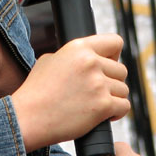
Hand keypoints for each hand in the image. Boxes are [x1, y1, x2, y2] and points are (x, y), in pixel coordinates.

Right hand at [11, 34, 129, 151]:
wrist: (30, 115)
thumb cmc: (36, 89)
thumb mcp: (49, 60)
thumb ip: (71, 56)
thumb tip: (85, 58)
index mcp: (78, 47)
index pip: (114, 41)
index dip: (113, 54)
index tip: (108, 63)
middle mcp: (91, 62)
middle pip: (121, 69)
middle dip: (112, 80)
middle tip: (97, 89)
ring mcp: (98, 84)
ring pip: (123, 89)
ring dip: (114, 97)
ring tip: (96, 102)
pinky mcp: (103, 105)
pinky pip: (124, 106)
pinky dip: (116, 112)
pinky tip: (103, 114)